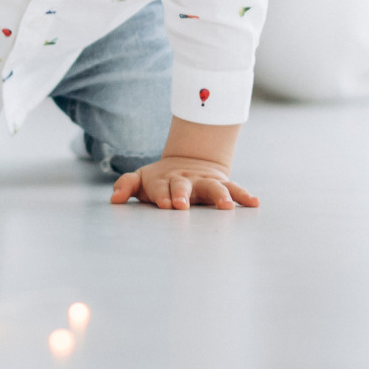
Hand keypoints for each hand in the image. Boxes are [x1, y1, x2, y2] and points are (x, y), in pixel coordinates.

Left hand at [110, 156, 258, 210]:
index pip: (161, 187)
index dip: (164, 195)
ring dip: (220, 196)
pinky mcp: (220, 183)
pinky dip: (244, 195)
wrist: (189, 161)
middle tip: (182, 206)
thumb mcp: (142, 179)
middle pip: (184, 186)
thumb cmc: (160, 180)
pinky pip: (234, 188)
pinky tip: (254, 203)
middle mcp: (185, 180)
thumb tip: (114, 199)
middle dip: (183, 195)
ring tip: (227, 206)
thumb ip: (127, 185)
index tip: (166, 205)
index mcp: (164, 180)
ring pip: (213, 187)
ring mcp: (204, 181)